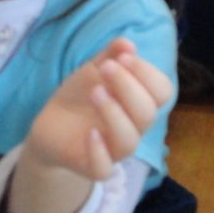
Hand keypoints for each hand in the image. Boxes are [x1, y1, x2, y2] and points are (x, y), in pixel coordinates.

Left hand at [24, 38, 172, 182]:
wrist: (51, 124)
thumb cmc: (81, 96)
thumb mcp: (93, 70)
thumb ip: (110, 55)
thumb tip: (128, 43)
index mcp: (139, 102)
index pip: (162, 92)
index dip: (148, 74)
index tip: (124, 57)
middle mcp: (132, 127)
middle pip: (147, 114)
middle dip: (128, 87)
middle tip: (105, 68)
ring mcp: (113, 149)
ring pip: (129, 141)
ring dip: (114, 113)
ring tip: (95, 91)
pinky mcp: (92, 166)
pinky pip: (104, 168)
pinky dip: (99, 151)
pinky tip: (90, 132)